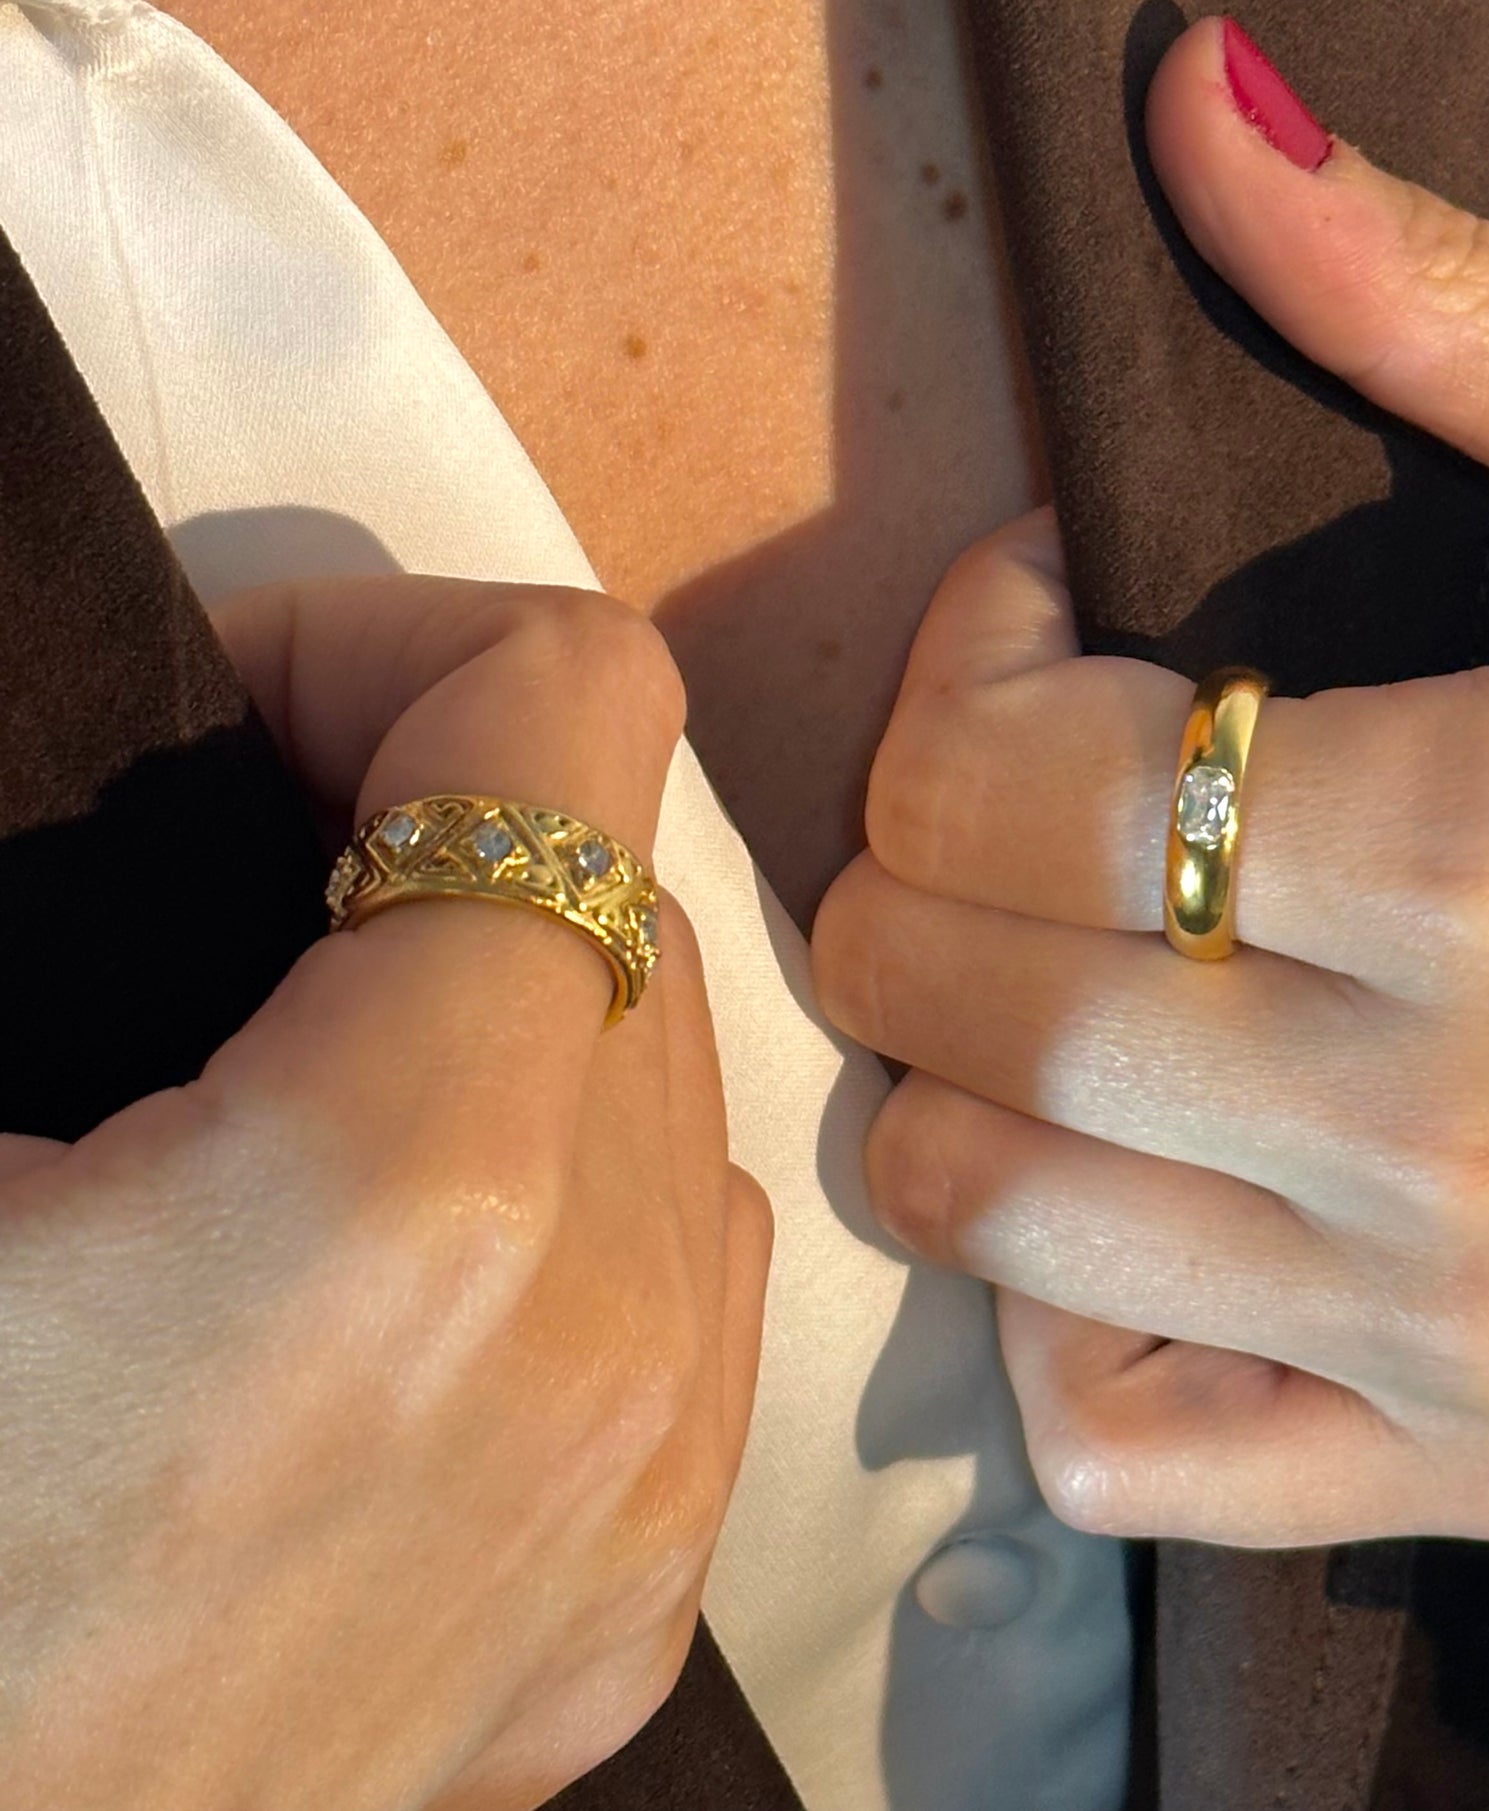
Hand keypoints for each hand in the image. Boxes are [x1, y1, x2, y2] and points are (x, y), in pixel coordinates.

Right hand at [0, 577, 768, 1810]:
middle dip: (429, 833)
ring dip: (495, 1020)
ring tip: (281, 1081)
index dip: (378, 644)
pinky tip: (361, 1271)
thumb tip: (98, 734)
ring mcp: (640, 1488)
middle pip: (618, 891)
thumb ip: (54, 883)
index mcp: (415, 1185)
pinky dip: (546, 1206)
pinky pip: (665, 1277)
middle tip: (225, 880)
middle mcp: (603, 1334)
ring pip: (657, 1081)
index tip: (229, 719)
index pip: (572, 703)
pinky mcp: (624, 1607)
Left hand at [812, 13, 1488, 1548]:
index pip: (1010, 778)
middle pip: (954, 985)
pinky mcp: (1449, 1462)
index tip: (1051, 616)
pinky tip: (1133, 1183)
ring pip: (977, 1204)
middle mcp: (1451, 1119)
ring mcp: (1443, 1324)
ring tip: (1055, 951)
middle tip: (1030, 776)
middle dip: (925, 844)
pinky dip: (1051, 1309)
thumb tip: (1195, 81)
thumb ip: (1441, 293)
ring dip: (950, 1053)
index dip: (962, 666)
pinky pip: (1106, 1430)